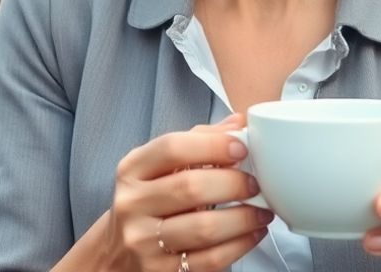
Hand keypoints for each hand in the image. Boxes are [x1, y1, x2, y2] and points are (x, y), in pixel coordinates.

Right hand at [103, 114, 270, 270]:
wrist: (117, 252)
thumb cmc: (148, 201)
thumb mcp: (160, 167)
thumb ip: (198, 141)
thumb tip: (238, 123)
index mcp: (132, 170)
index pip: (172, 148)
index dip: (213, 145)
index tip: (241, 147)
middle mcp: (132, 204)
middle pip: (190, 187)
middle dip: (233, 184)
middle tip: (256, 184)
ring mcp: (144, 241)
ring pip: (203, 228)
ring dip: (243, 218)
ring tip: (262, 211)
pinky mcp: (160, 271)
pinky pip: (209, 260)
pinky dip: (239, 245)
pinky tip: (252, 233)